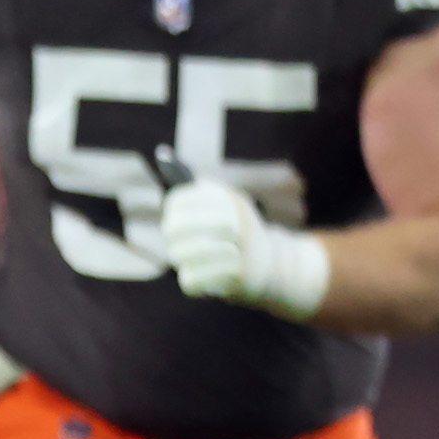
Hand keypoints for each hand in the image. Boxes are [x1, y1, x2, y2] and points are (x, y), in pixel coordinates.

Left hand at [162, 176, 329, 319]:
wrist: (274, 267)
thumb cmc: (235, 235)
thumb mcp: (224, 207)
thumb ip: (197, 191)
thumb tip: (164, 156)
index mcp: (231, 201)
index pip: (184, 199)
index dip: (172, 208)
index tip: (171, 215)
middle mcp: (237, 222)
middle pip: (178, 226)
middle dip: (171, 236)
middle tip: (174, 242)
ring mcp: (240, 250)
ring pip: (183, 254)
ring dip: (180, 260)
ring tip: (186, 261)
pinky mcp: (239, 276)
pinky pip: (193, 278)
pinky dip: (189, 281)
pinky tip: (198, 279)